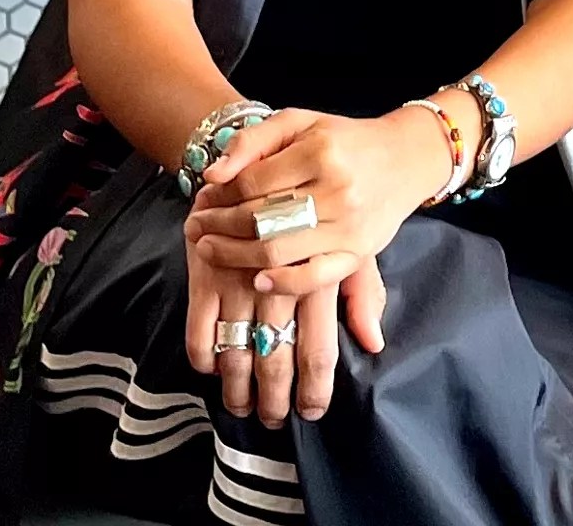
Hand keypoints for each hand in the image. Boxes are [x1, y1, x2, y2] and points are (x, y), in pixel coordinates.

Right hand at [180, 200, 385, 425]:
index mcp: (317, 273)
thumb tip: (374, 342)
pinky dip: (204, 356)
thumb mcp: (349, 236)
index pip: (318, 344)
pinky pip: (198, 328)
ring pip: (235, 349)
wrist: (268, 152)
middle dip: (273, 396)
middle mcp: (276, 280)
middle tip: (273, 420)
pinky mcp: (204, 272)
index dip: (315, 385)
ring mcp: (236, 277)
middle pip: (274, 356)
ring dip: (237, 387)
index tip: (313, 412)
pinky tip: (213, 371)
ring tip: (243, 408)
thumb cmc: (321, 201)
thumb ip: (362, 290)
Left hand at [192, 105, 455, 298]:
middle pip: (259, 219)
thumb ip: (253, 141)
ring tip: (210, 249)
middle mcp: (336, 190)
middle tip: (196, 228)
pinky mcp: (358, 253)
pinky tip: (257, 279)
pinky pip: (314, 277)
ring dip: (234, 255)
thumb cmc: (345, 139)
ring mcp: (348, 226)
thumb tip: (212, 175)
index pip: (251, 183)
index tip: (202, 200)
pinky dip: (282, 282)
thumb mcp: (300, 121)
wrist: (407, 158)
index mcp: (319, 152)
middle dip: (218, 226)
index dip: (219, 196)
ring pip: (276, 250)